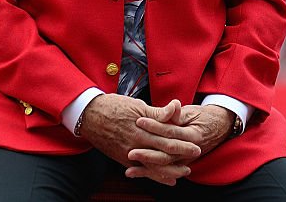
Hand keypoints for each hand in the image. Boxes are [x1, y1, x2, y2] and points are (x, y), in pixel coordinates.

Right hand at [77, 94, 200, 184]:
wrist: (88, 115)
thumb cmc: (113, 106)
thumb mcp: (137, 105)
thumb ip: (157, 112)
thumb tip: (176, 106)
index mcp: (142, 128)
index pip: (167, 136)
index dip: (183, 140)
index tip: (196, 142)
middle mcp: (136, 143)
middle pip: (164, 152)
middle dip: (181, 154)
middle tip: (196, 154)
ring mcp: (129, 153)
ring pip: (154, 165)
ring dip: (171, 170)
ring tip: (184, 171)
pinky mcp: (122, 159)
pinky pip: (142, 171)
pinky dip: (155, 176)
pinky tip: (167, 180)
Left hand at [126, 104, 234, 179]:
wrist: (220, 126)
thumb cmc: (202, 117)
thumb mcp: (192, 112)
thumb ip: (179, 113)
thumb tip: (172, 108)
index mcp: (193, 135)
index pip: (171, 131)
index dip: (155, 126)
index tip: (139, 121)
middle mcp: (190, 151)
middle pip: (166, 154)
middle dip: (147, 154)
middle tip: (130, 152)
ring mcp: (186, 160)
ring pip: (165, 167)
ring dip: (147, 170)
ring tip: (130, 169)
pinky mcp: (181, 164)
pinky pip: (165, 172)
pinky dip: (151, 174)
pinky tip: (137, 174)